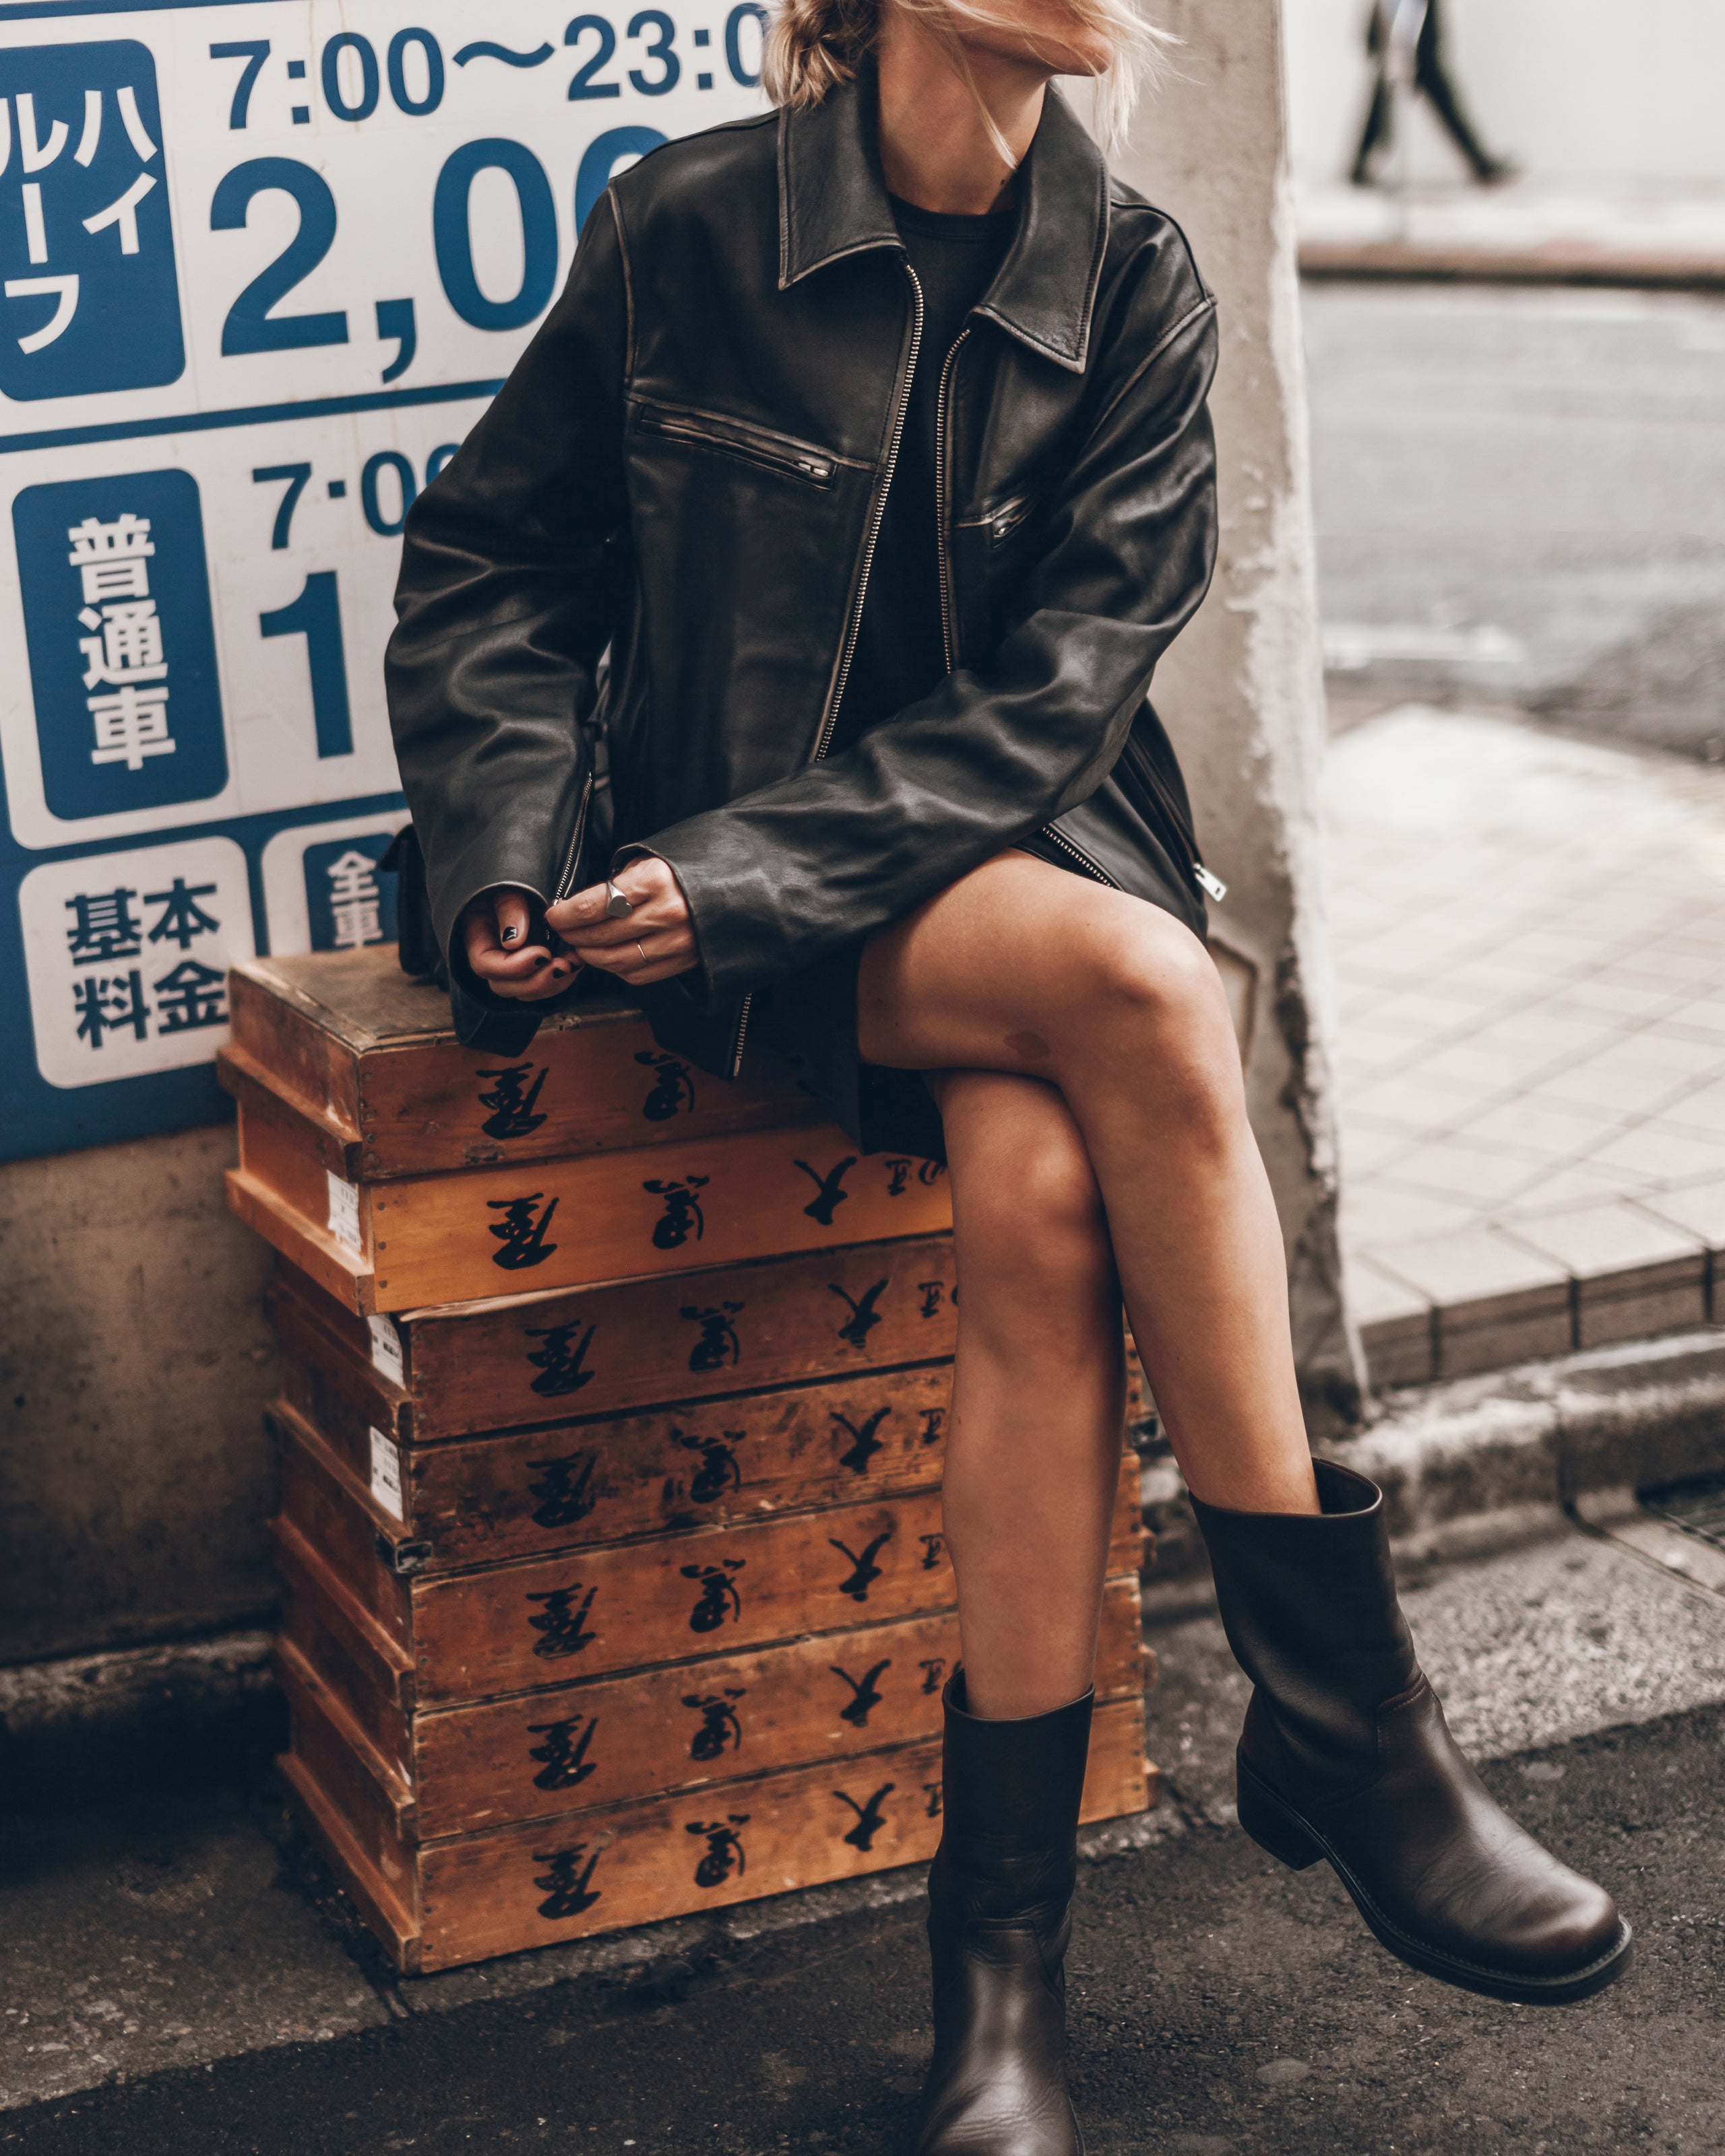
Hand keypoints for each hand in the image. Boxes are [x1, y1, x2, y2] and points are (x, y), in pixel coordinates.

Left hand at [459, 859, 696, 1001]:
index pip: (594, 905)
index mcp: (655, 880)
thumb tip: (580, 906)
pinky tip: (609, 957)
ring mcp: (678, 941)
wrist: (741, 887)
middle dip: (573, 935)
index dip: (566, 914)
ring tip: (581, 946)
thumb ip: (619, 883)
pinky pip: (639, 974)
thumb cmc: (691, 869)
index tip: (554, 915)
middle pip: (601, 934)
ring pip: (616, 960)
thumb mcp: (653, 861)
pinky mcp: (685, 961)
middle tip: (562, 932)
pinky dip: (616, 969)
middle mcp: (667, 913)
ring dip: (590, 956)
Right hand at [460, 888, 575, 1002]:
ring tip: (572, 964)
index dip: (513, 967)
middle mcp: (490, 959)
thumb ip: (508, 909)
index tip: (542, 954)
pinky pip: (540, 987)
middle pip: (503, 986)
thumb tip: (513, 941)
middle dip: (535, 981)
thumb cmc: (512, 883)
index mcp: (477, 938)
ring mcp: (510, 968)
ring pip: (523, 992)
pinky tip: (574, 965)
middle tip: (562, 965)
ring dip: (550, 984)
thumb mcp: (507, 888)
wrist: (523, 882)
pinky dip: (558, 981)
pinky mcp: (530, 970)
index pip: (485, 965)